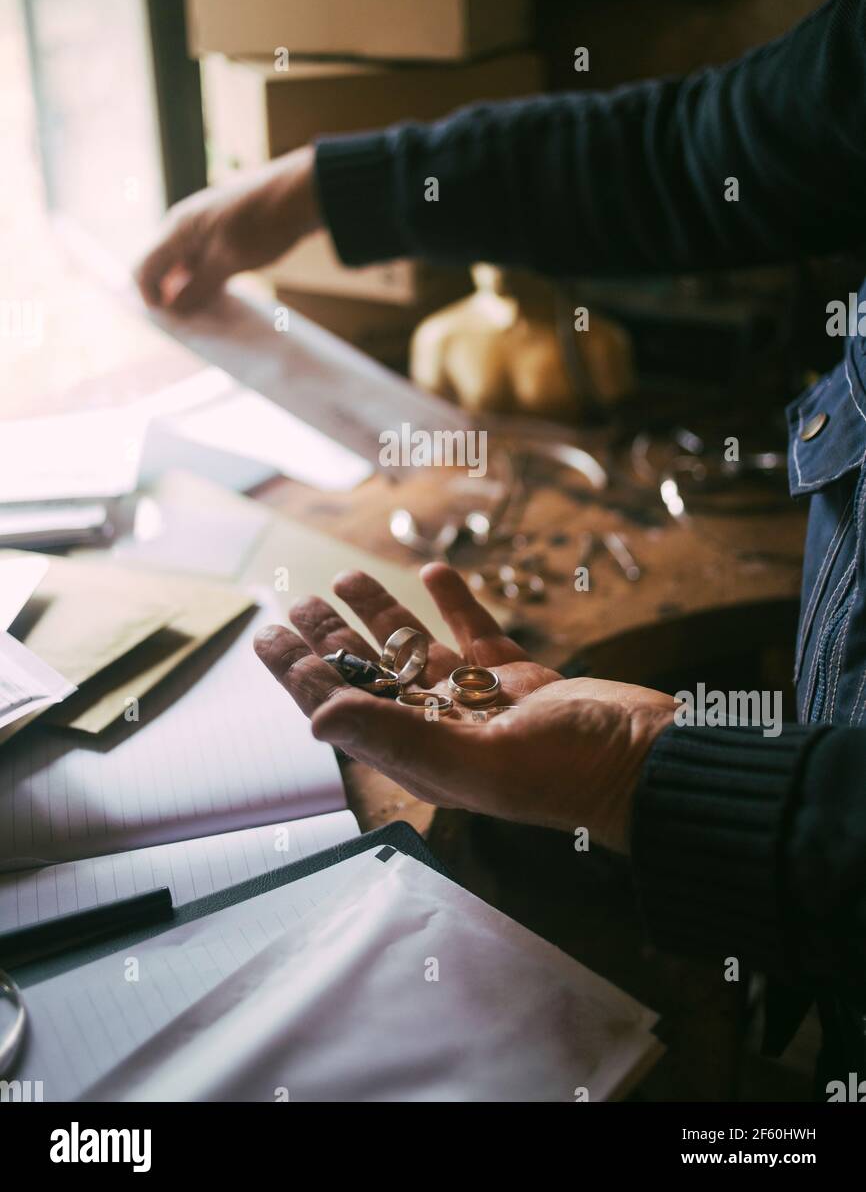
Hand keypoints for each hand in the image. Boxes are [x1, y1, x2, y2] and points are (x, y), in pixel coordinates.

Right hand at [135, 146, 320, 312]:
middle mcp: (186, 225)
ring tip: (207, 313)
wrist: (303, 193)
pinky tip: (223, 295)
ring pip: (186, 264)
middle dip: (170, 294)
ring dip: (191, 288)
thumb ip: (198, 286)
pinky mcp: (225, 231)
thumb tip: (174, 308)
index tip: (169, 321)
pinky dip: (209, 278)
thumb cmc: (263, 224)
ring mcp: (206, 227)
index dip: (150, 296)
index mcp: (179, 228)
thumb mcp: (228, 261)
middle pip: (163, 266)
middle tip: (188, 321)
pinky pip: (206, 259)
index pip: (145, 267)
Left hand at [254, 563, 676, 853]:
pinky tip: (433, 571)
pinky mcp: (521, 678)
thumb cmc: (569, 773)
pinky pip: (476, 633)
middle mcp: (444, 729)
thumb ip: (397, 737)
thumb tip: (317, 720)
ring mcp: (483, 702)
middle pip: (372, 674)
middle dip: (332, 637)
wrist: (648, 759)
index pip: (346, 706)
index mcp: (424, 756)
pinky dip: (453, 602)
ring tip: (347, 577)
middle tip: (295, 600)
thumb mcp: (476, 760)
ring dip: (382, 613)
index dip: (303, 673)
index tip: (268, 637)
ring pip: (418, 649)